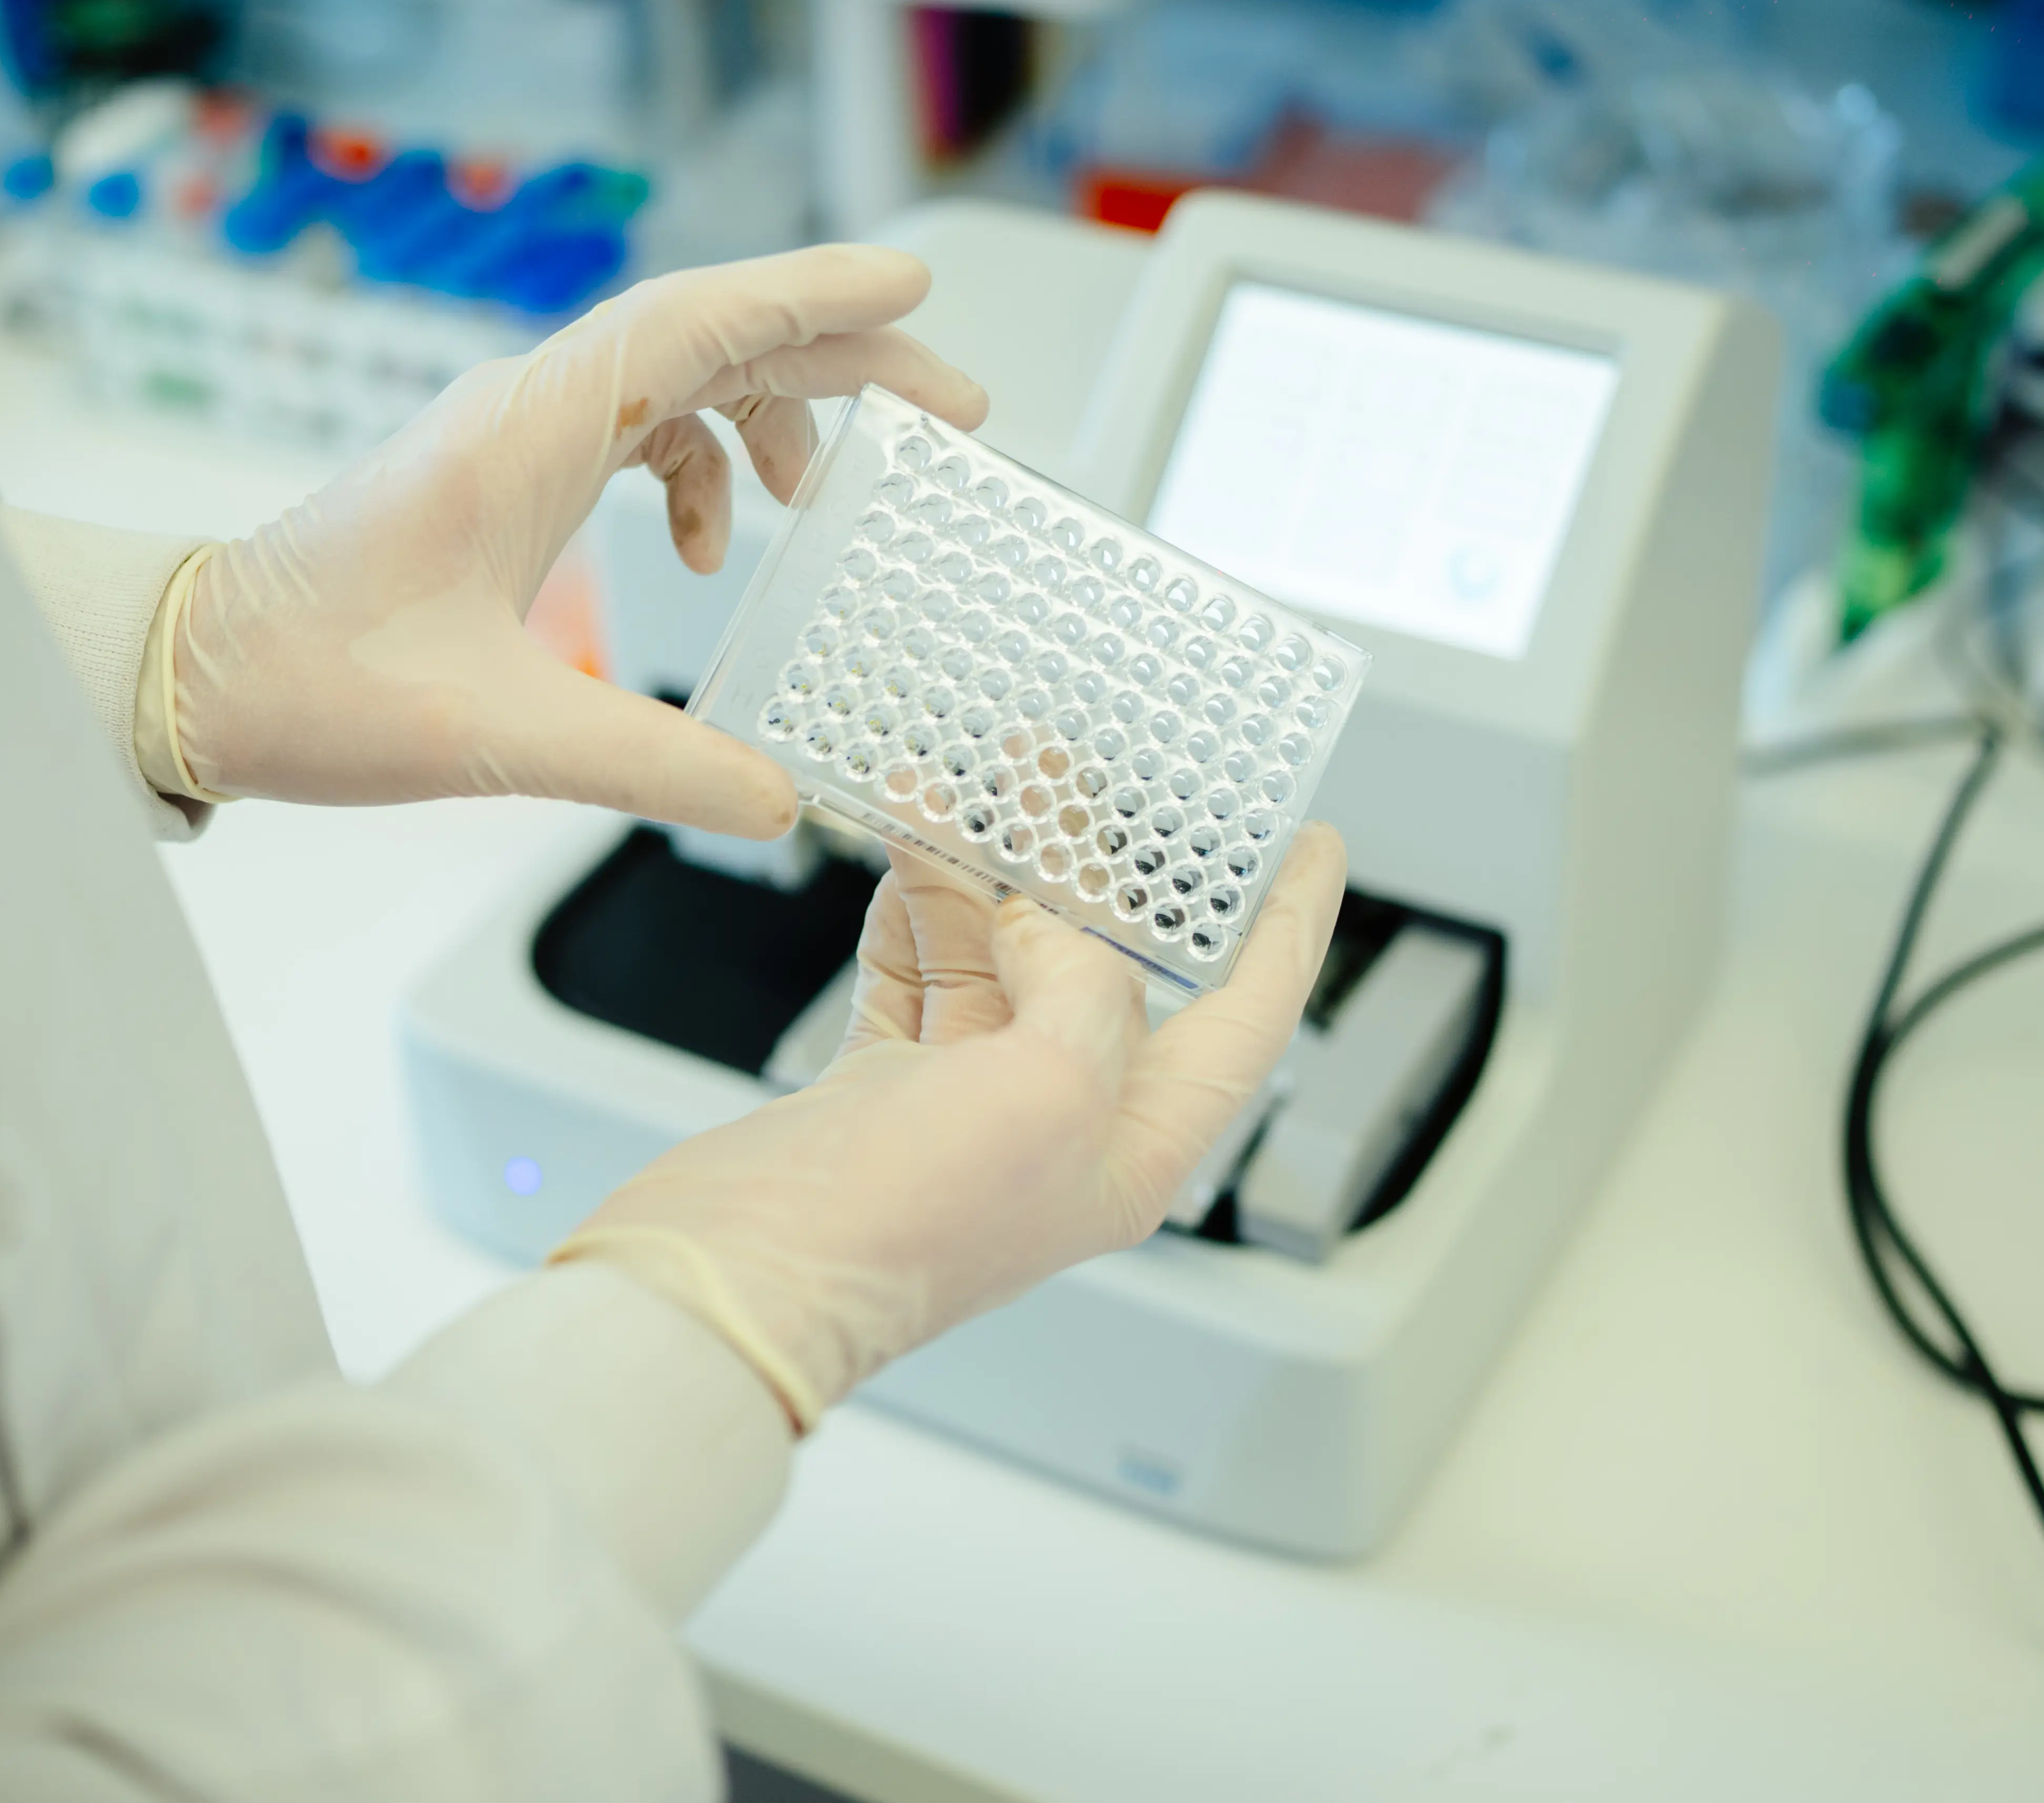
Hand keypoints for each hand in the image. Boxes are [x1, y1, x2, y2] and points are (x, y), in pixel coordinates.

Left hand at [171, 246, 989, 834]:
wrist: (198, 676)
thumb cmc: (317, 683)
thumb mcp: (501, 737)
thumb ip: (653, 767)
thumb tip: (777, 803)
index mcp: (528, 432)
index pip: (698, 323)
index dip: (814, 301)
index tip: (912, 295)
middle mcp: (524, 408)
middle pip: (711, 343)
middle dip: (835, 365)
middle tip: (950, 406)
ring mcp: (510, 435)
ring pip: (674, 386)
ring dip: (764, 424)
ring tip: (824, 499)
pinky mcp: (498, 477)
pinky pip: (629, 435)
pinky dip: (692, 474)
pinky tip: (707, 554)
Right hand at [552, 824, 1349, 1429]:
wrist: (736, 1279)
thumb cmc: (897, 1230)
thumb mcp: (1046, 1091)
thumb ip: (1082, 989)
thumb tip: (1050, 926)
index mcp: (1131, 1151)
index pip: (1243, 1019)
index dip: (1286, 927)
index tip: (1307, 844)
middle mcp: (1055, 1127)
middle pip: (1102, 965)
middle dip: (1086, 860)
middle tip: (1059, 764)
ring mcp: (961, 1107)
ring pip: (996, 955)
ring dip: (982, 867)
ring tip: (958, 780)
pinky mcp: (877, 1092)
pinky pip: (915, 971)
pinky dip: (911, 904)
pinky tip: (905, 846)